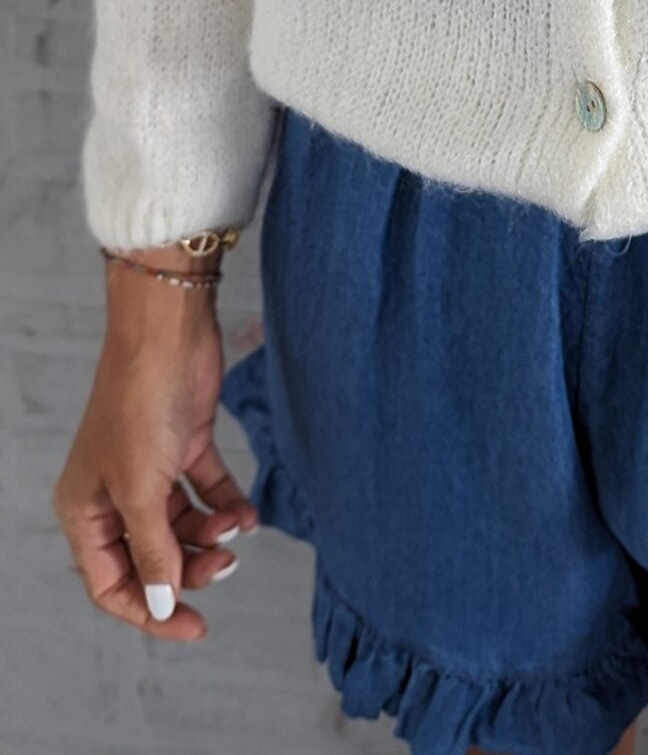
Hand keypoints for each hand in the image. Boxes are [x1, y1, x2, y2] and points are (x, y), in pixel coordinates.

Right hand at [51, 242, 259, 638]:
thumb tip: (163, 604)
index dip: (150, 612)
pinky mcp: (184, 445)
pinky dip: (227, 505)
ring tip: (238, 526)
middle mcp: (114, 494)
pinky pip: (206, 492)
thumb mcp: (142, 490)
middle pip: (153, 557)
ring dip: (213, 536)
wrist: (167, 334)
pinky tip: (248, 513)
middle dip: (190, 568)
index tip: (195, 627)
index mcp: (84, 511)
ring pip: (183, 527)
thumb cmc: (140, 405)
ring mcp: (151, 469)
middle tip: (227, 565)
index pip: (112, 583)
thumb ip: (154, 551)